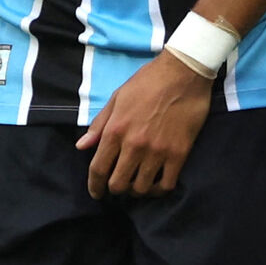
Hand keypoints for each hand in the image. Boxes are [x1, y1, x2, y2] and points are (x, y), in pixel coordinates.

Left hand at [76, 52, 214, 197]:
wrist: (184, 72)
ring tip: (139, 183)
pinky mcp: (179, 153)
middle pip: (118, 184)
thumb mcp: (118, 97)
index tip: (97, 193)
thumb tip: (81, 146)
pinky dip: (159, 190)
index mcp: (116, 130)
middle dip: (115, 188)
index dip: (94, 186)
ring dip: (137, 190)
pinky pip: (166, 184)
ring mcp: (157, 151)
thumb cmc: (149, 81)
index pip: (98, 169)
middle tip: (120, 184)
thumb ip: (99, 124)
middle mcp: (134, 144)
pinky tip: (157, 184)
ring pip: (141, 188)